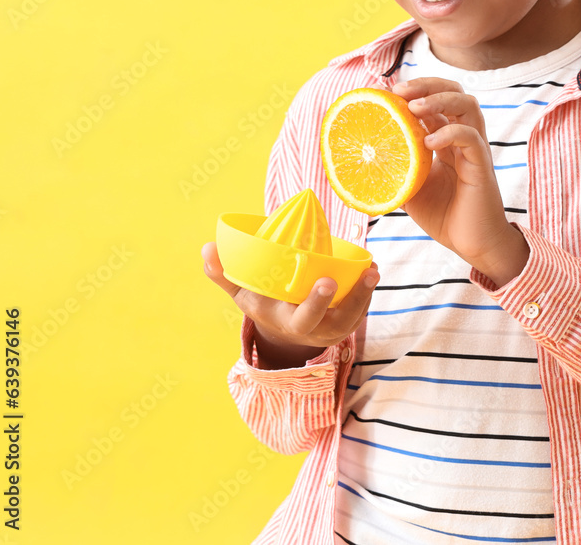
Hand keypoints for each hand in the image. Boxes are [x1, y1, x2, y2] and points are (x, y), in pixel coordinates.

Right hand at [201, 241, 377, 368]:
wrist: (282, 332)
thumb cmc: (263, 303)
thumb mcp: (242, 293)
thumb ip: (223, 274)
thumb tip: (207, 248)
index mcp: (286, 322)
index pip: (303, 319)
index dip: (316, 303)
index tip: (327, 281)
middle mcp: (312, 330)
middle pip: (335, 321)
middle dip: (351, 300)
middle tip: (364, 274)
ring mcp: (332, 329)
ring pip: (354, 317)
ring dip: (366, 295)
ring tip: (373, 270)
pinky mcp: (346, 324)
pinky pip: (361, 311)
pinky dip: (367, 294)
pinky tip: (372, 270)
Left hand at [392, 77, 528, 286]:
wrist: (473, 245)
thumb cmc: (445, 216)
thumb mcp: (410, 188)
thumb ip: (394, 170)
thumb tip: (361, 162)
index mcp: (447, 140)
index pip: (436, 101)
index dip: (416, 90)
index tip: (388, 91)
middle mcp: (464, 139)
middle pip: (456, 92)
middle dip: (428, 85)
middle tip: (400, 91)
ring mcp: (475, 150)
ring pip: (468, 106)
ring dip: (440, 100)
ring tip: (415, 108)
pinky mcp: (482, 166)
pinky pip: (471, 139)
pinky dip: (450, 133)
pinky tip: (429, 142)